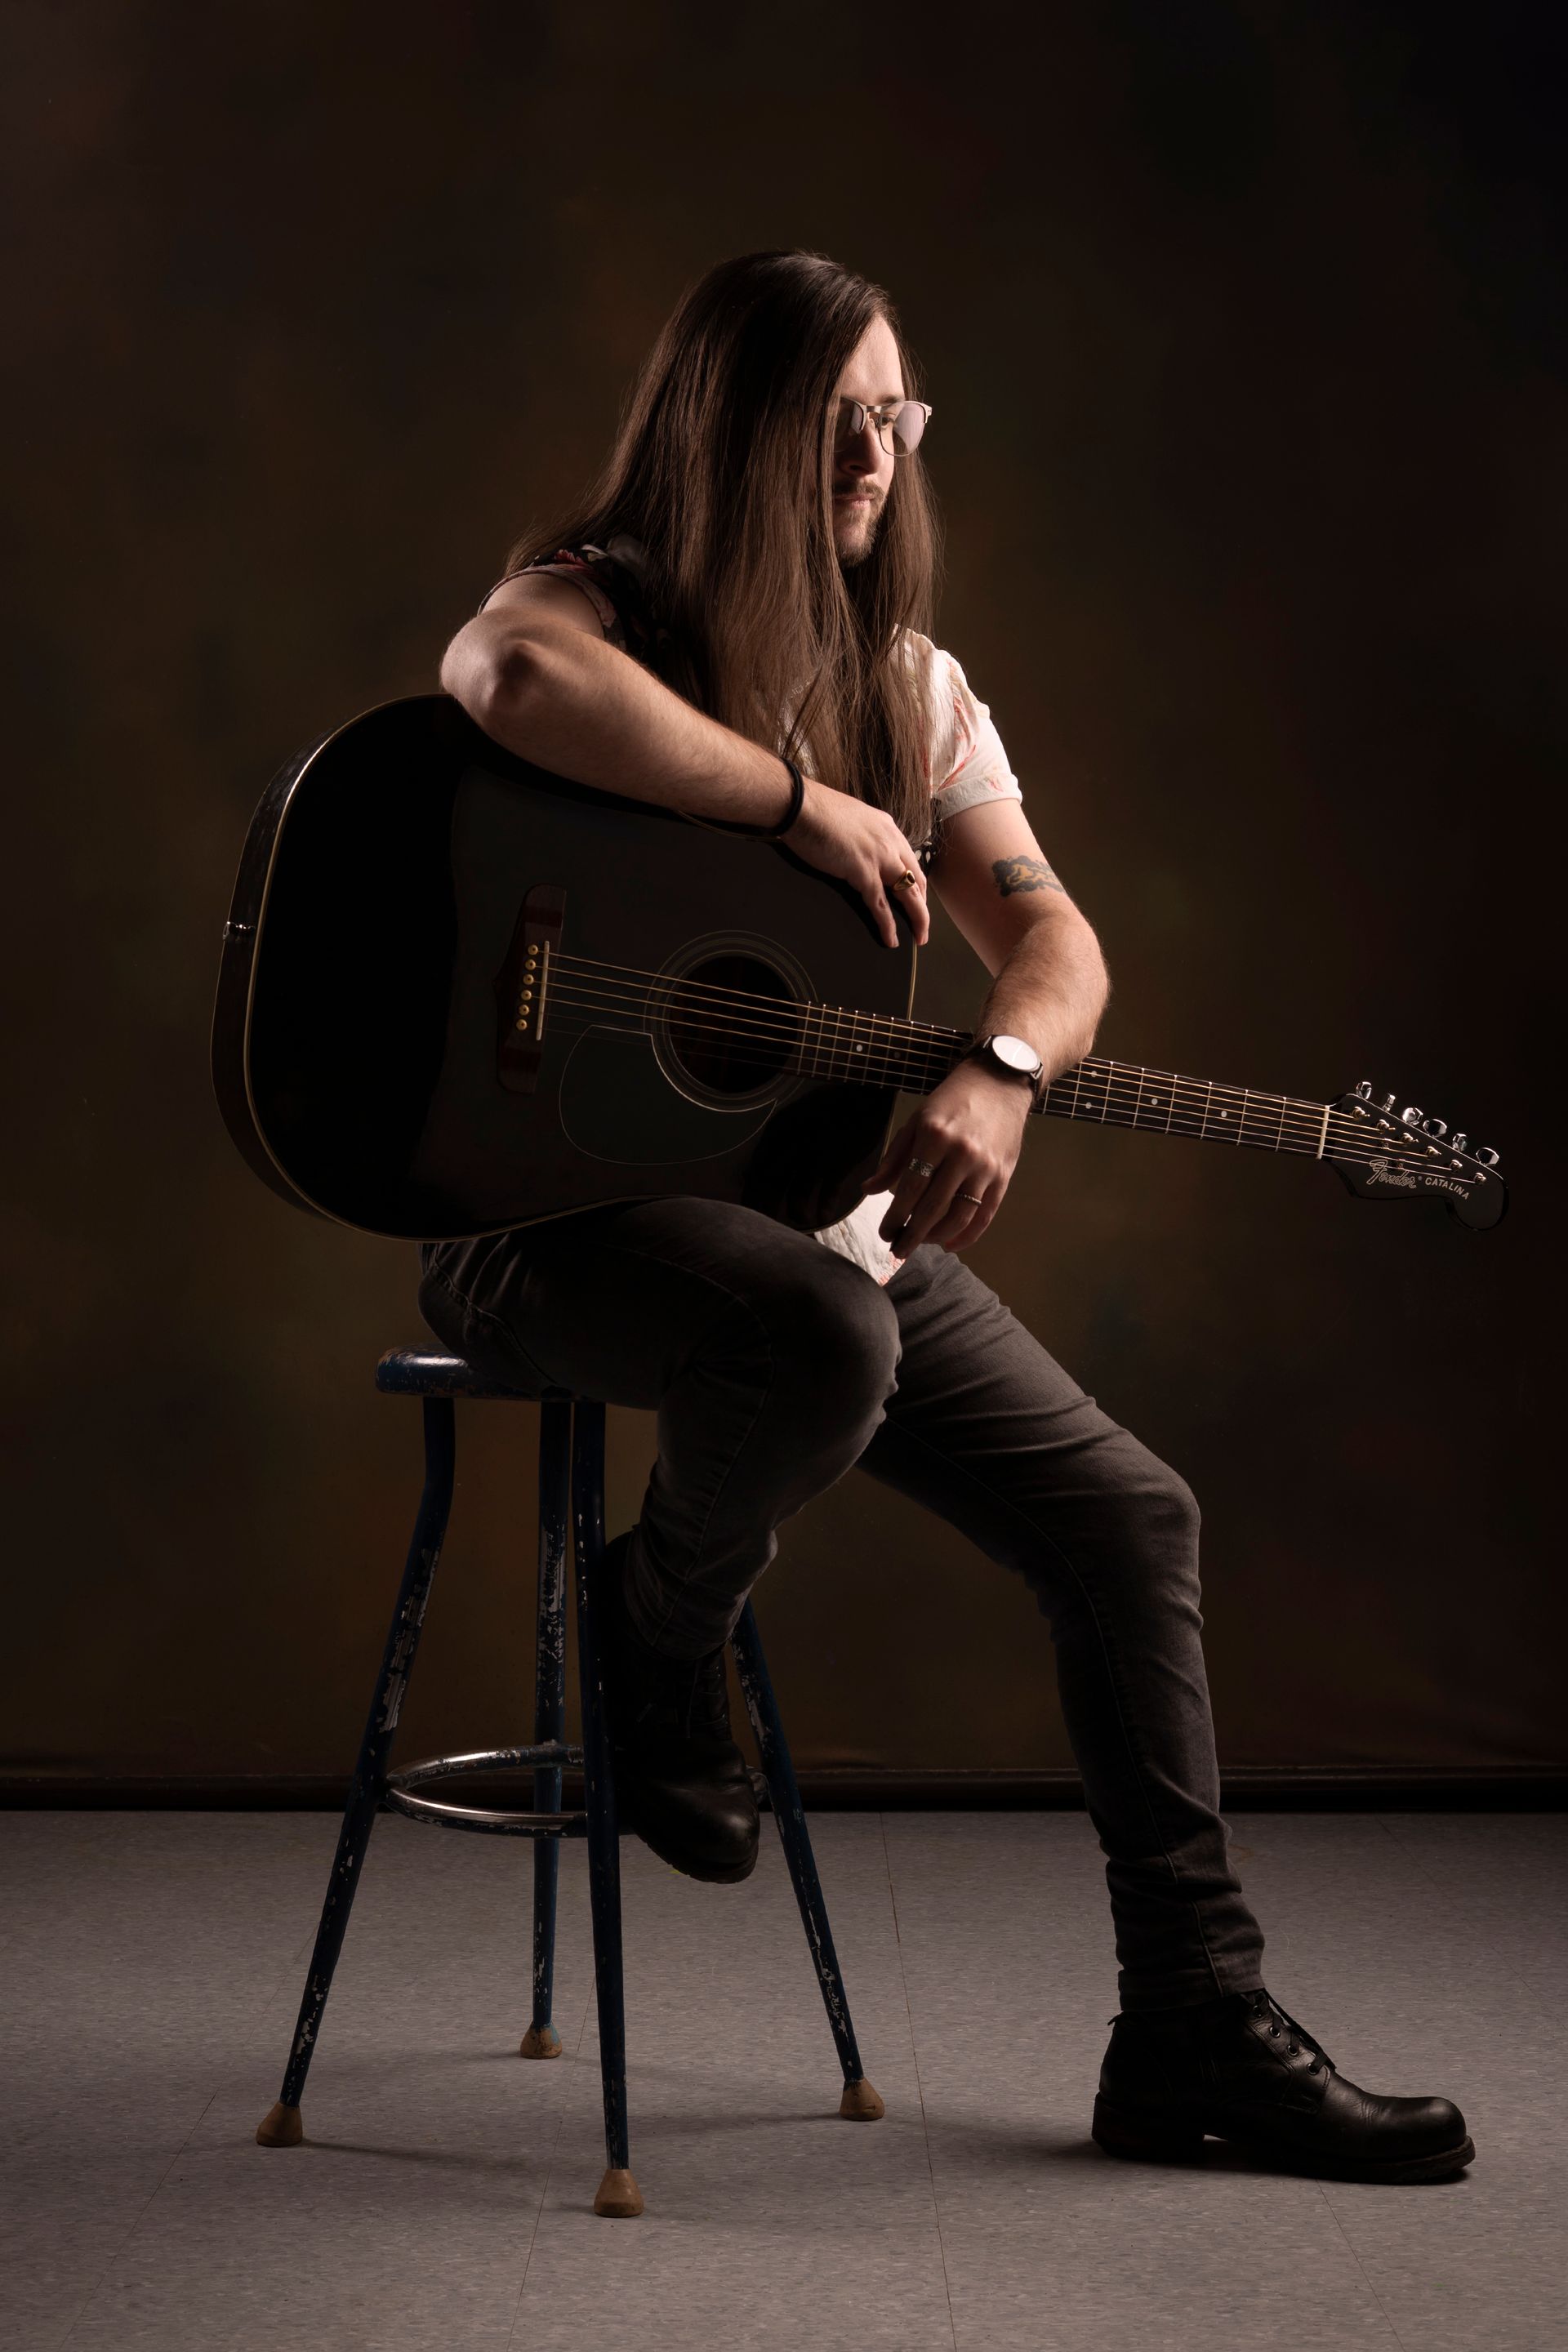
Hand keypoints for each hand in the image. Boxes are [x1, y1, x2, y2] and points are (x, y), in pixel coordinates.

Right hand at [787, 778, 929, 949]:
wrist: (801, 806)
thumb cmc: (815, 810)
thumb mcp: (850, 820)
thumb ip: (860, 836)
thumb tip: (855, 850)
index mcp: (887, 827)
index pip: (910, 860)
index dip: (916, 883)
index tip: (918, 899)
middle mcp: (890, 841)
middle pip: (917, 879)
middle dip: (923, 905)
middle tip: (923, 925)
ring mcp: (879, 857)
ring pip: (908, 894)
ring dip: (917, 919)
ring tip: (919, 938)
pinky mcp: (863, 872)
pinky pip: (880, 905)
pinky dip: (888, 925)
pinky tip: (891, 939)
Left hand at [867, 1063, 1030, 1254]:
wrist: (1000, 1083)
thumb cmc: (953, 1101)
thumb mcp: (917, 1121)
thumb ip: (894, 1158)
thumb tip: (869, 1190)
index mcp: (934, 1137)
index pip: (910, 1188)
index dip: (895, 1216)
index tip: (885, 1233)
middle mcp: (962, 1154)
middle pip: (932, 1208)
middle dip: (911, 1234)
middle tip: (897, 1250)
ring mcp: (986, 1167)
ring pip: (959, 1216)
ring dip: (936, 1237)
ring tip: (921, 1242)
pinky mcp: (1003, 1176)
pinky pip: (985, 1215)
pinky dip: (967, 1235)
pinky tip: (950, 1243)